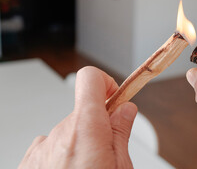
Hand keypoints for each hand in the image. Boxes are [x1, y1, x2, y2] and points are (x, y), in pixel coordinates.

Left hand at [19, 66, 136, 168]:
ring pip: (69, 132)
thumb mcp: (120, 166)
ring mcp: (42, 146)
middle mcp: (60, 132)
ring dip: (80, 144)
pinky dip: (62, 155)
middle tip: (107, 150)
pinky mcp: (31, 161)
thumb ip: (121, 133)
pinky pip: (51, 147)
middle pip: (84, 112)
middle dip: (98, 126)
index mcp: (86, 127)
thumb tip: (125, 110)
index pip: (90, 78)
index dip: (106, 83)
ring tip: (89, 167)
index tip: (116, 97)